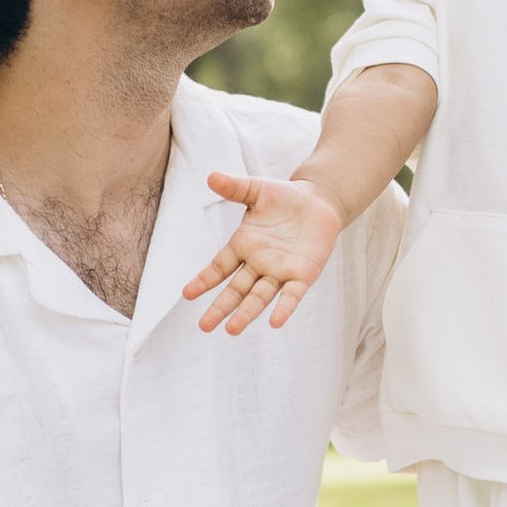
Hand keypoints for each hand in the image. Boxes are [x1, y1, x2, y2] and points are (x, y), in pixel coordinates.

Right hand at [183, 172, 343, 333]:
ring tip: (231, 330)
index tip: (187, 294)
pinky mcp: (302, 275)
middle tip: (204, 326)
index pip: (219, 267)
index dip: (204, 280)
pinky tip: (275, 322)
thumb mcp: (257, 190)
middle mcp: (258, 264)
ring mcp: (280, 271)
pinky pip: (291, 295)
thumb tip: (211, 176)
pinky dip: (283, 308)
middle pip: (236, 290)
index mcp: (244, 246)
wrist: (318, 202)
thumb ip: (235, 187)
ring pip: (259, 297)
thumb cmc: (285, 197)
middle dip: (220, 307)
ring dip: (246, 313)